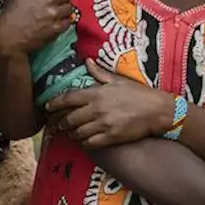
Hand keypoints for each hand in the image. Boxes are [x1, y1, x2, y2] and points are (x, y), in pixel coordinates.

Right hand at [0, 0, 81, 54]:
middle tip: (54, 6)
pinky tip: (52, 25)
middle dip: (62, 0)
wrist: (7, 37)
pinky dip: (62, 23)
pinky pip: (67, 22)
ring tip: (51, 17)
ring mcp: (54, 14)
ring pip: (69, 9)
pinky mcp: (56, 28)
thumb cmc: (11, 15)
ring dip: (63, 12)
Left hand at [44, 59, 174, 147]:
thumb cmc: (138, 93)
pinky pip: (90, 142)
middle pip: (69, 118)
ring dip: (72, 133)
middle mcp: (97, 109)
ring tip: (71, 133)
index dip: (54, 103)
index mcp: (96, 93)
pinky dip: (85, 142)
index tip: (47, 107)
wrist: (157, 111)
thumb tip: (86, 62)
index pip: (68, 98)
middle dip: (61, 122)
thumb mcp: (118, 80)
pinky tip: (85, 140)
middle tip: (58, 123)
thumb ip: (99, 73)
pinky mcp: (111, 137)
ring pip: (78, 132)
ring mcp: (103, 124)